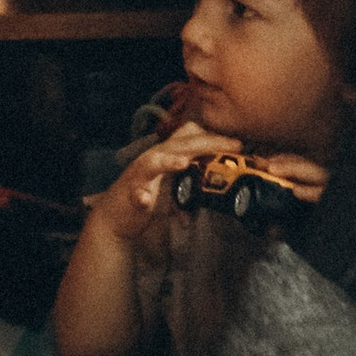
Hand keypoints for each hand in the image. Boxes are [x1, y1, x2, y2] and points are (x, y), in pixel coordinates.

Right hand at [81, 126, 234, 262]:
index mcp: (169, 155)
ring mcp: (141, 174)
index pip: (192, 138)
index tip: (239, 143)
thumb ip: (196, 186)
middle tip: (232, 146)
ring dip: (168, 161)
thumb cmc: (148, 198)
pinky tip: (146, 199)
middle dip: (207, 143)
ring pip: (155, 160)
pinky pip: (136, 192)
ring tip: (184, 163)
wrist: (116, 217)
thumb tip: (223, 194)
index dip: (214, 138)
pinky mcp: (129, 192)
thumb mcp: (177, 189)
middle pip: (181, 144)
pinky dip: (141, 195)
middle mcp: (155, 158)